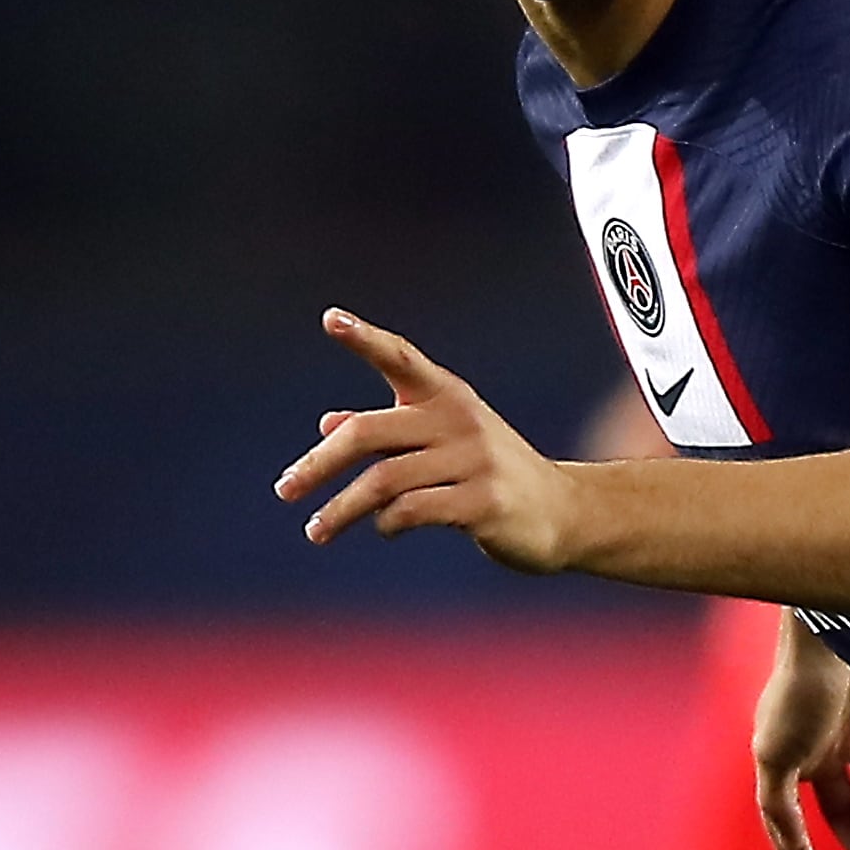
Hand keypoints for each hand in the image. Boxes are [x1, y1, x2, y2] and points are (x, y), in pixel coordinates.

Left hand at [276, 310, 588, 569]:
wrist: (564, 513)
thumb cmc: (490, 474)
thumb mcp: (442, 444)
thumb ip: (388, 433)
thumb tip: (327, 423)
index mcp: (447, 396)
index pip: (401, 357)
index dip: (365, 337)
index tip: (329, 318)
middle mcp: (458, 419)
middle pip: (368, 434)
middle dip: (318, 464)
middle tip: (285, 490)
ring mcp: (473, 460)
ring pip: (383, 482)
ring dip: (341, 510)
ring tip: (315, 531)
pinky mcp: (483, 502)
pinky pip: (413, 511)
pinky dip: (386, 523)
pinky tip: (383, 528)